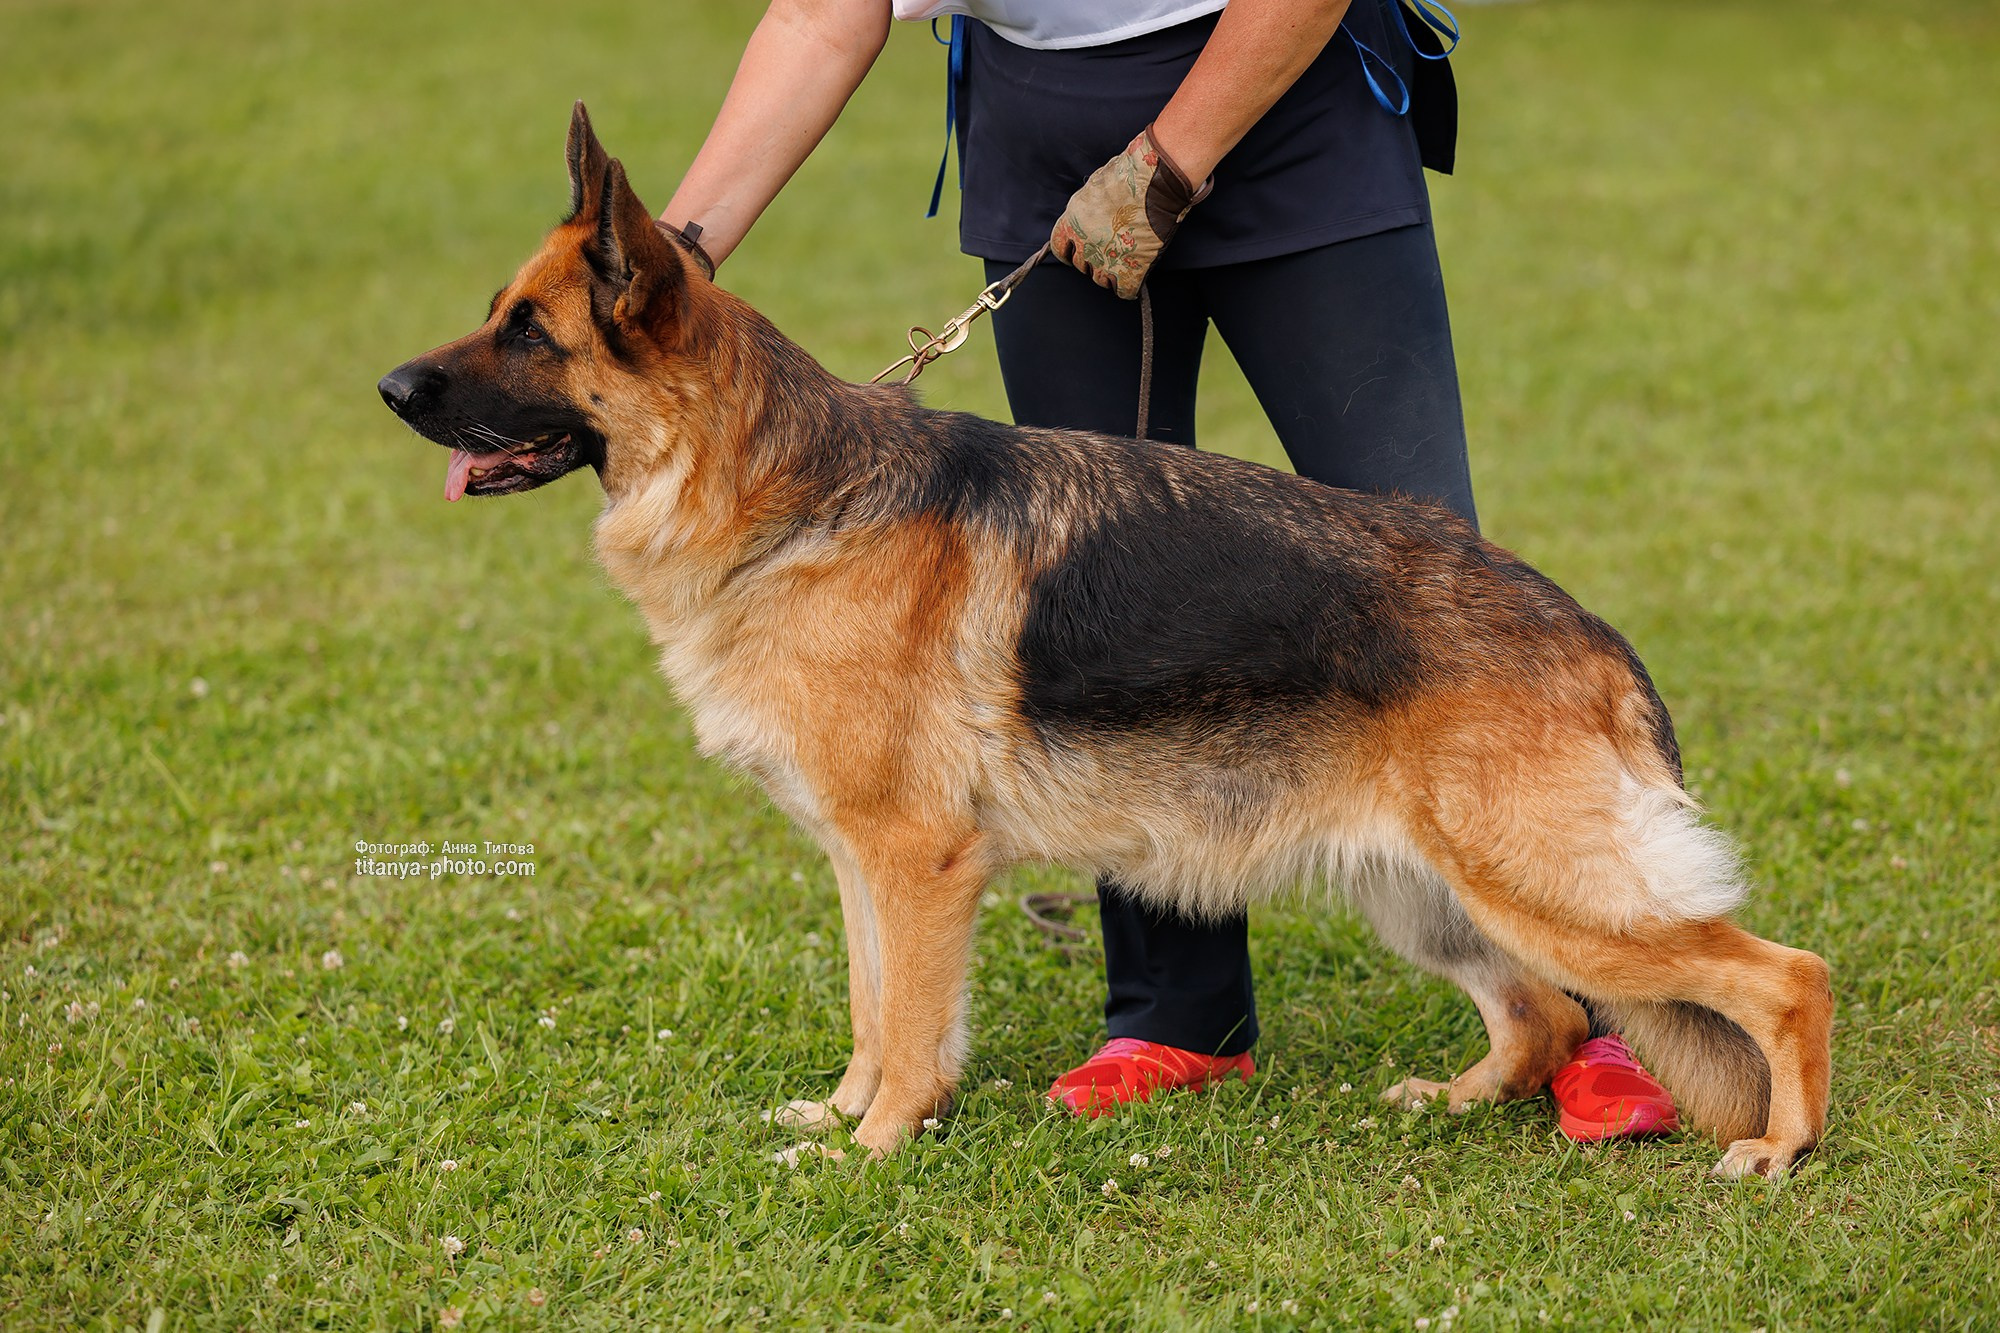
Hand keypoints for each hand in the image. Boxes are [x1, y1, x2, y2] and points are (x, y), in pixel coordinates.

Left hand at [1049, 125, 1210, 299]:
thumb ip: (1086, 210)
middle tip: (1108, 250)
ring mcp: (1107, 259)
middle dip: (1093, 260)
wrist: (1156, 181)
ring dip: (1109, 274)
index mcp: (1072, 222)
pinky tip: (1132, 281)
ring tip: (1122, 261)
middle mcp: (1085, 243)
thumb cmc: (1130, 175)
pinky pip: (1124, 290)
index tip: (1076, 252)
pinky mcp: (1130, 269)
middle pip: (1082, 265)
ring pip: (1101, 280)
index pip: (1060, 248)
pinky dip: (1128, 288)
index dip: (1070, 251)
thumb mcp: (1094, 188)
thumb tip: (1088, 220)